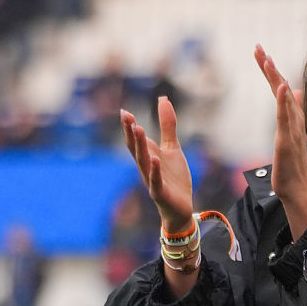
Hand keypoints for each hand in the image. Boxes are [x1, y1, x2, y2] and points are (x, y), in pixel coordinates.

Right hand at [120, 97, 194, 231]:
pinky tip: (154, 159)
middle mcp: (146, 167)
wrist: (181, 207)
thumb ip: (167, 125)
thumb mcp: (172, 147)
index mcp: (147, 155)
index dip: (129, 127)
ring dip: (140, 146)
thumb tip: (163, 98)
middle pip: (135, 148)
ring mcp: (152, 180)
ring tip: (139, 129)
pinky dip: (154, 170)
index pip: (135, 140)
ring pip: (143, 162)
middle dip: (131, 133)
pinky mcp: (161, 193)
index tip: (125, 111)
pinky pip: (156, 181)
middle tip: (127, 117)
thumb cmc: (174, 178)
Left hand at [255, 45, 306, 237]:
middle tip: (259, 48)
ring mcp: (291, 130)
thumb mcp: (289, 132)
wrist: (296, 189)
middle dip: (271, 68)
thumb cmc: (291, 162)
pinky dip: (285, 102)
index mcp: (290, 117)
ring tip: (269, 60)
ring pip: (284, 100)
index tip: (261, 51)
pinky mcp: (287, 141)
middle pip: (282, 89)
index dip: (271, 70)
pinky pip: (286, 119)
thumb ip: (292, 111)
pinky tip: (283, 87)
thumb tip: (296, 90)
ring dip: (277, 79)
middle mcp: (293, 119)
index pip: (280, 88)